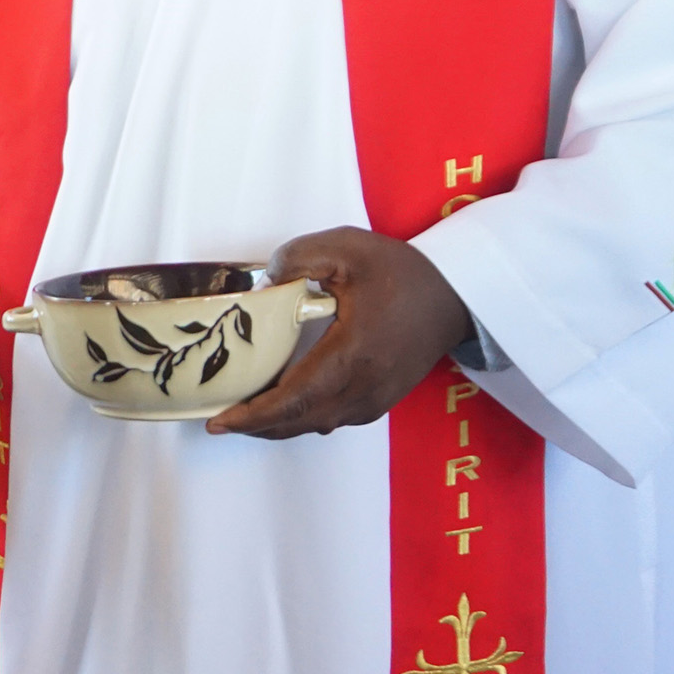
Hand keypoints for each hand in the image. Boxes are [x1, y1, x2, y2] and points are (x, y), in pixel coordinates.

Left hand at [208, 227, 471, 440]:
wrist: (453, 295)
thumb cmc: (403, 273)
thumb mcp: (347, 248)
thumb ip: (298, 258)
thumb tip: (264, 283)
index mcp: (353, 354)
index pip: (295, 399)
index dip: (254, 415)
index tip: (220, 420)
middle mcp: (365, 387)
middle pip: (299, 421)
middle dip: (256, 426)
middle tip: (219, 421)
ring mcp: (375, 399)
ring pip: (315, 425)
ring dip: (277, 425)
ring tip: (243, 414)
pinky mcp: (380, 400)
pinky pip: (333, 419)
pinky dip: (302, 418)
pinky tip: (282, 405)